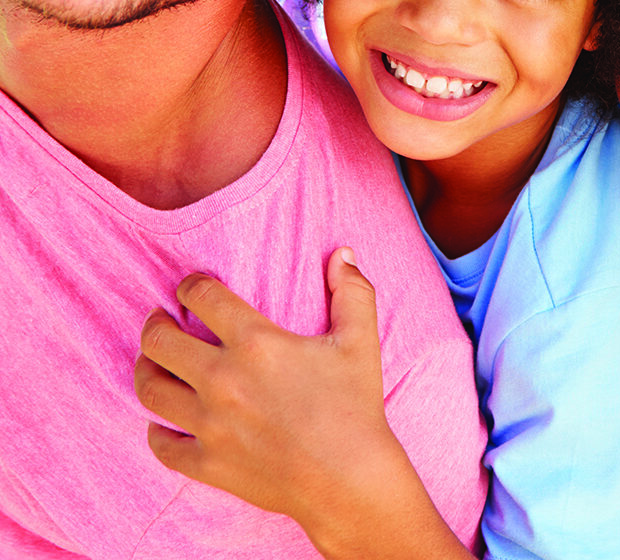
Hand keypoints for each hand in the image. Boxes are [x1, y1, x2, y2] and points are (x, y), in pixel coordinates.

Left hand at [134, 249, 414, 544]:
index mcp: (256, 343)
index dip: (191, 285)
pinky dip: (156, 431)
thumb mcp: (360, 341)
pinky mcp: (206, 463)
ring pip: (150, 389)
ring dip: (145, 369)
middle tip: (160, 320)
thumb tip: (344, 254)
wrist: (348, 479)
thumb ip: (353, 291)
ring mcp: (209, 424)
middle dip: (155, 324)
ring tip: (152, 362)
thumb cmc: (355, 407)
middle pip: (160, 341)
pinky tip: (162, 422)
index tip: (191, 287)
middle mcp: (222, 380)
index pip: (203, 298)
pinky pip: (161, 444)